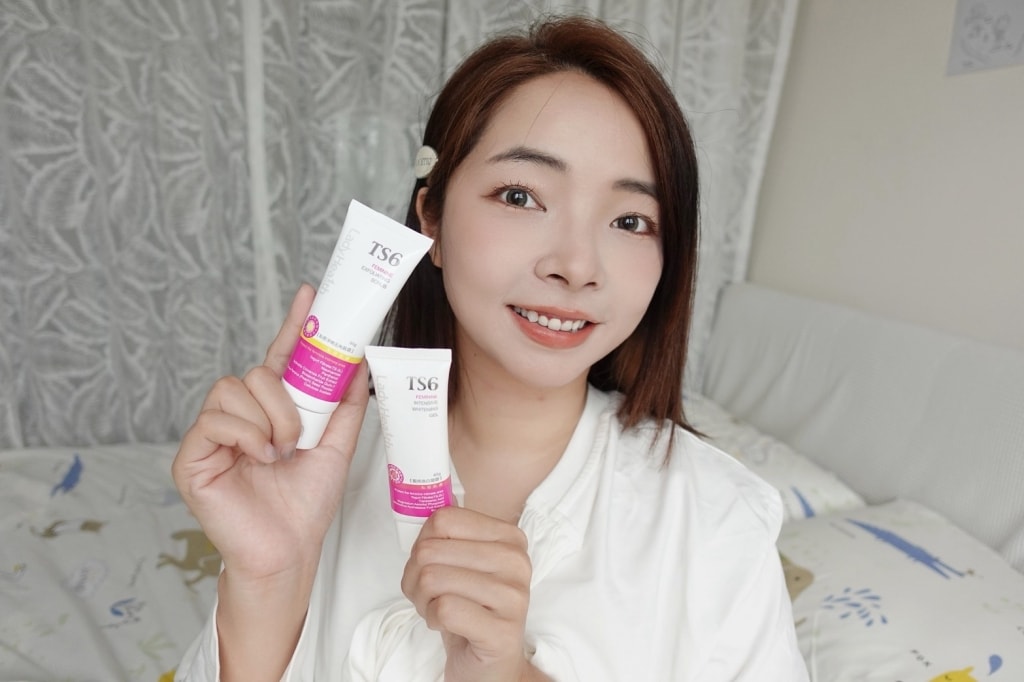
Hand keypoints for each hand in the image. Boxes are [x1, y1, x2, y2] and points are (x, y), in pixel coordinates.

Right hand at [171, 284, 369, 581]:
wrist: (289, 550)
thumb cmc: (306, 504)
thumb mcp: (336, 448)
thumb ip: (345, 406)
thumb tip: (359, 363)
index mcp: (272, 411)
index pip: (279, 358)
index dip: (293, 325)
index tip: (311, 293)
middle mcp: (240, 417)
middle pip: (254, 373)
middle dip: (283, 400)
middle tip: (297, 437)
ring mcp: (213, 435)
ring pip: (233, 390)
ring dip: (268, 421)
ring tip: (279, 452)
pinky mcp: (192, 457)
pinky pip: (214, 420)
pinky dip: (244, 435)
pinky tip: (257, 458)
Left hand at [401, 506, 538, 681]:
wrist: (489, 664)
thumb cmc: (469, 609)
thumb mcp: (461, 563)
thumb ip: (447, 534)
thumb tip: (424, 501)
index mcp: (509, 537)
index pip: (443, 518)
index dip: (422, 544)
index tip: (434, 566)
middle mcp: (517, 561)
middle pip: (431, 550)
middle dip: (416, 578)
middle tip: (430, 596)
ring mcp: (514, 596)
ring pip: (433, 578)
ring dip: (422, 600)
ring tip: (438, 610)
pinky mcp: (502, 631)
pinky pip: (444, 608)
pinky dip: (432, 619)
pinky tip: (448, 626)